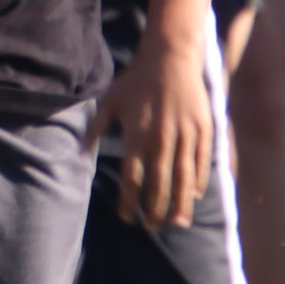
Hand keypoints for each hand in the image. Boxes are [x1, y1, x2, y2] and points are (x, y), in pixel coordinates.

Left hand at [101, 36, 216, 231]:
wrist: (170, 56)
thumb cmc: (137, 79)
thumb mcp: (111, 100)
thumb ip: (96, 127)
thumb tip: (81, 152)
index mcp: (137, 135)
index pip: (132, 178)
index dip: (129, 202)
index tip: (127, 217)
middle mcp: (161, 139)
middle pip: (159, 184)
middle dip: (155, 210)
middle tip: (152, 227)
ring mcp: (184, 135)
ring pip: (183, 178)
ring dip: (180, 204)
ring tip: (177, 224)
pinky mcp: (203, 129)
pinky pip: (201, 161)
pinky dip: (199, 180)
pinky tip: (195, 196)